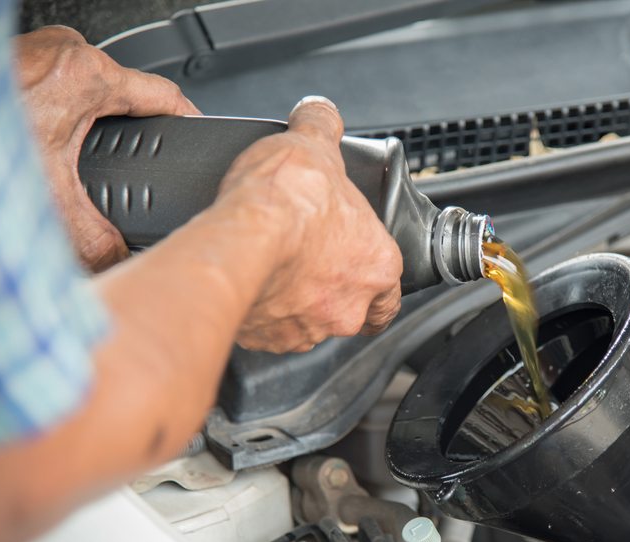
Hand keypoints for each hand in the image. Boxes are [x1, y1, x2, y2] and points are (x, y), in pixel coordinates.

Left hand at [15, 26, 199, 271]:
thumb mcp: (48, 204)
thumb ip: (96, 241)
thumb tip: (123, 268)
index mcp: (89, 76)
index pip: (167, 96)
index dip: (190, 124)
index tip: (202, 141)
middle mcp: (66, 54)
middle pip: (127, 97)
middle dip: (130, 137)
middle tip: (126, 171)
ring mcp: (39, 53)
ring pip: (89, 93)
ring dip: (88, 129)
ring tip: (77, 163)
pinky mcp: (16, 60)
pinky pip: (58, 89)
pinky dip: (58, 120)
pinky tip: (44, 149)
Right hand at [210, 97, 402, 352]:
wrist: (237, 241)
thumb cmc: (284, 202)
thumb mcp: (313, 144)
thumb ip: (322, 126)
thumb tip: (319, 112)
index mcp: (378, 265)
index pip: (392, 293)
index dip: (376, 281)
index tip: (360, 270)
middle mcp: (348, 306)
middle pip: (351, 311)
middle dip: (332, 291)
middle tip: (309, 264)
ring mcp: (307, 329)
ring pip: (309, 325)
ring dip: (295, 304)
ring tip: (273, 271)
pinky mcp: (266, 340)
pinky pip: (267, 333)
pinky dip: (259, 315)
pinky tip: (248, 286)